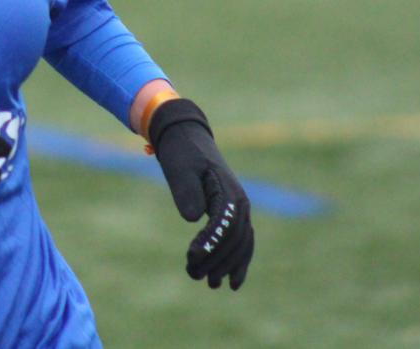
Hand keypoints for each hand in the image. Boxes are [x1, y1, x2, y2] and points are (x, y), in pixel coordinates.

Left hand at [149, 98, 254, 289]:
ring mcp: (238, 208)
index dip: (209, 244)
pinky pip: (241, 241)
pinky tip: (231, 281)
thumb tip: (194, 219)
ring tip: (210, 284)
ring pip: (241, 244)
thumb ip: (186, 192)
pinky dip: (238, 261)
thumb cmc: (180, 152)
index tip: (191, 258)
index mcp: (228, 191)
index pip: (224, 225)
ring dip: (227, 266)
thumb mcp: (178, 168)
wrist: (185, 135)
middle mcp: (240, 202)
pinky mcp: (231, 212)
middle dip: (217, 261)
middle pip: (235, 240)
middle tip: (194, 276)